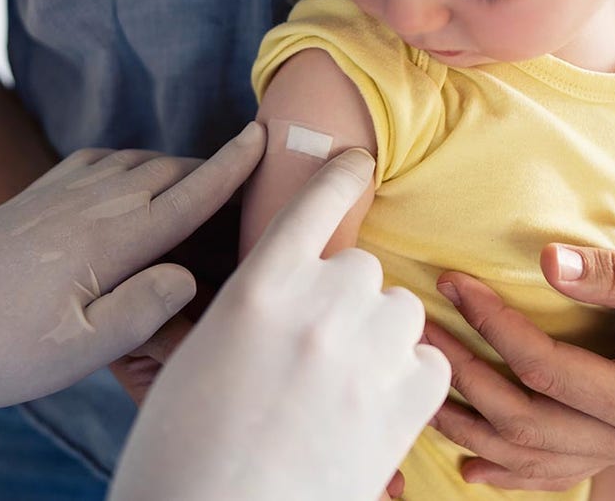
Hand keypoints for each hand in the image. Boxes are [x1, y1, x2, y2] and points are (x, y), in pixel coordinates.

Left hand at [0, 123, 264, 406]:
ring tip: (201, 175)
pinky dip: (129, 159)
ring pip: (135, 161)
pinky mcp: (35, 196)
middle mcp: (89, 206)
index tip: (265, 137)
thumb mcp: (75, 352)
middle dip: (213, 164)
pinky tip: (130, 172)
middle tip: (250, 167)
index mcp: (108, 242)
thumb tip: (187, 274)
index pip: (187, 196)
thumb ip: (141, 312)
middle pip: (168, 170)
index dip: (232, 168)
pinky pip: (96, 159)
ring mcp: (58, 194)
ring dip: (174, 162)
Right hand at [108, 149, 448, 500]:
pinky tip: (371, 410)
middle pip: (361, 267)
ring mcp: (368, 353)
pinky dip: (408, 380)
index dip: (339, 177)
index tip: (360, 162)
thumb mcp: (199, 361)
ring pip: (401, 310)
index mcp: (258, 289)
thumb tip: (287, 294)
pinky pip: (430, 362)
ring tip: (342, 384)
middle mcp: (320, 306)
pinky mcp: (406, 404)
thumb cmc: (184, 452)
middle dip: (345, 297)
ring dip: (380, 334)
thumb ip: (251, 311)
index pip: (314, 205)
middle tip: (315, 350)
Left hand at [425, 244, 614, 491]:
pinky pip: (551, 472)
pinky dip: (508, 470)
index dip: (495, 325)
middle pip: (524, 420)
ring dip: (470, 424)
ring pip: (528, 455)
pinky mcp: (614, 448)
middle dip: (464, 371)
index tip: (455, 281)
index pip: (547, 370)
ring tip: (421, 385)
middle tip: (421, 325)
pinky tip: (469, 464)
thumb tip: (545, 259)